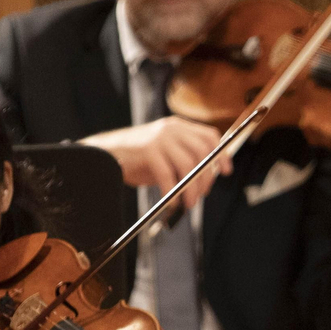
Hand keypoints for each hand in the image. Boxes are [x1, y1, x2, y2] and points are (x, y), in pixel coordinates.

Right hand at [82, 117, 231, 210]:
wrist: (103, 154)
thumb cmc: (136, 158)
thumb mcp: (165, 153)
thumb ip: (185, 161)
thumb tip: (205, 180)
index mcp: (178, 126)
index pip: (209, 136)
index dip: (222, 154)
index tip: (226, 172)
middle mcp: (171, 129)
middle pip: (202, 152)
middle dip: (207, 177)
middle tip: (202, 194)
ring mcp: (159, 138)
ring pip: (188, 165)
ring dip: (191, 188)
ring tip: (188, 203)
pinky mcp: (147, 151)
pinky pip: (167, 175)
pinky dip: (172, 192)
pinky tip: (171, 203)